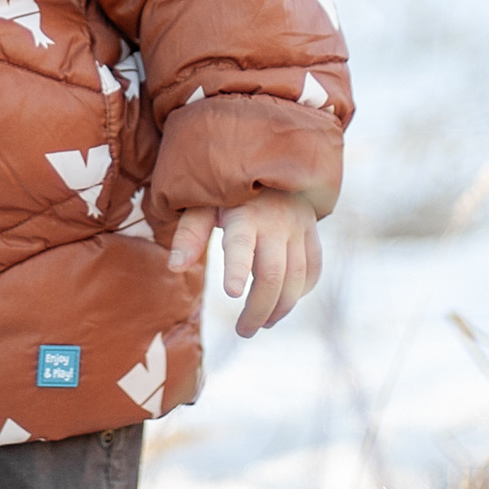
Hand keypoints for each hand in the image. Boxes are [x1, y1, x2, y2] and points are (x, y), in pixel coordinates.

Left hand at [167, 191, 321, 337]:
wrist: (266, 158)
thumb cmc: (225, 187)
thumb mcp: (201, 202)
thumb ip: (189, 234)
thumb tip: (175, 267)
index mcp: (243, 213)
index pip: (241, 245)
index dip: (237, 269)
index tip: (232, 294)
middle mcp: (275, 221)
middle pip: (273, 275)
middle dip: (258, 310)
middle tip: (243, 331)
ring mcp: (298, 226)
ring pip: (297, 278)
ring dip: (281, 308)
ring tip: (262, 324)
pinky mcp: (311, 229)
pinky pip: (313, 268)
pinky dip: (301, 291)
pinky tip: (284, 302)